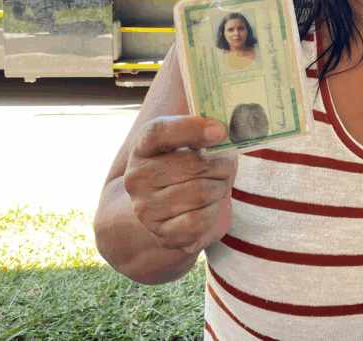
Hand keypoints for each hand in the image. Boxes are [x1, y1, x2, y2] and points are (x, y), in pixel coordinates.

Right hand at [124, 116, 236, 254]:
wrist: (184, 210)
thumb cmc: (196, 168)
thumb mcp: (199, 143)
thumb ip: (208, 132)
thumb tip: (221, 131)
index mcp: (143, 147)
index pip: (158, 132)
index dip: (190, 129)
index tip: (220, 131)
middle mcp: (136, 177)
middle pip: (192, 164)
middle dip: (220, 165)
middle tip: (225, 166)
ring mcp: (145, 208)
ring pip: (199, 193)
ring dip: (219, 189)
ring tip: (216, 187)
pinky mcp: (161, 234)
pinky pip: (198, 222)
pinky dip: (214, 213)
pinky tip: (211, 208)